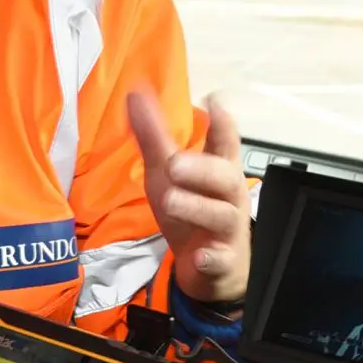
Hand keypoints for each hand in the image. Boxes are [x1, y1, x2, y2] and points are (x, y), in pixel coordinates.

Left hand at [127, 89, 250, 305]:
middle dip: (203, 168)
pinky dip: (211, 258)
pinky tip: (200, 255)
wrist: (215, 269)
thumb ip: (154, 136)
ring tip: (171, 200)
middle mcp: (228, 196)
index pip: (225, 143)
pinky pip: (219, 259)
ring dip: (197, 207)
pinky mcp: (220, 261)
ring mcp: (226, 230)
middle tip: (174, 163)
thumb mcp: (168, 173)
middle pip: (225, 178)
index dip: (223, 123)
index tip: (215, 100)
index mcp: (219, 170)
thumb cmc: (193, 210)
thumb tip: (134, 93)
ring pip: (220, 216)